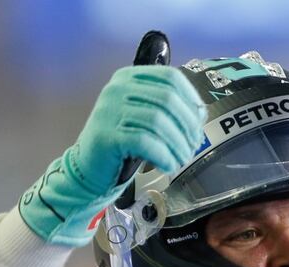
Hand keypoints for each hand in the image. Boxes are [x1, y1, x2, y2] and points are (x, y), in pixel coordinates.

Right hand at [19, 65, 205, 245]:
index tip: (200, 122)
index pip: (170, 77)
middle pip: (168, 99)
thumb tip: (200, 113)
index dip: (191, 99)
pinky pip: (145, 142)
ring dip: (177, 144)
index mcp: (129, 77)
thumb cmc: (122, 143)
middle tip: (193, 146)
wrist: (88, 168)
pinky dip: (163, 155)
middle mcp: (117, 88)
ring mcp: (109, 110)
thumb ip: (166, 108)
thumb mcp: (144, 117)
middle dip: (187, 125)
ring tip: (182, 159)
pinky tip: (169, 166)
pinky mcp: (107, 135)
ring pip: (159, 121)